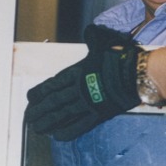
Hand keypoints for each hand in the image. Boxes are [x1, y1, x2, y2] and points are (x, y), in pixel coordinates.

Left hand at [24, 25, 141, 140]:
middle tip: (29, 118)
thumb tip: (90, 30)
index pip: (52, 85)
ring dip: (48, 122)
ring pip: (62, 115)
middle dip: (39, 111)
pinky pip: (80, 125)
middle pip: (53, 102)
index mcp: (76, 72)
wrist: (136, 74)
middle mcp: (78, 89)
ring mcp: (87, 103)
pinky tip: (57, 136)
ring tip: (37, 128)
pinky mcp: (98, 114)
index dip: (39, 93)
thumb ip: (93, 38)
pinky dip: (68, 131)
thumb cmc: (119, 59)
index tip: (30, 99)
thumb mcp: (102, 44)